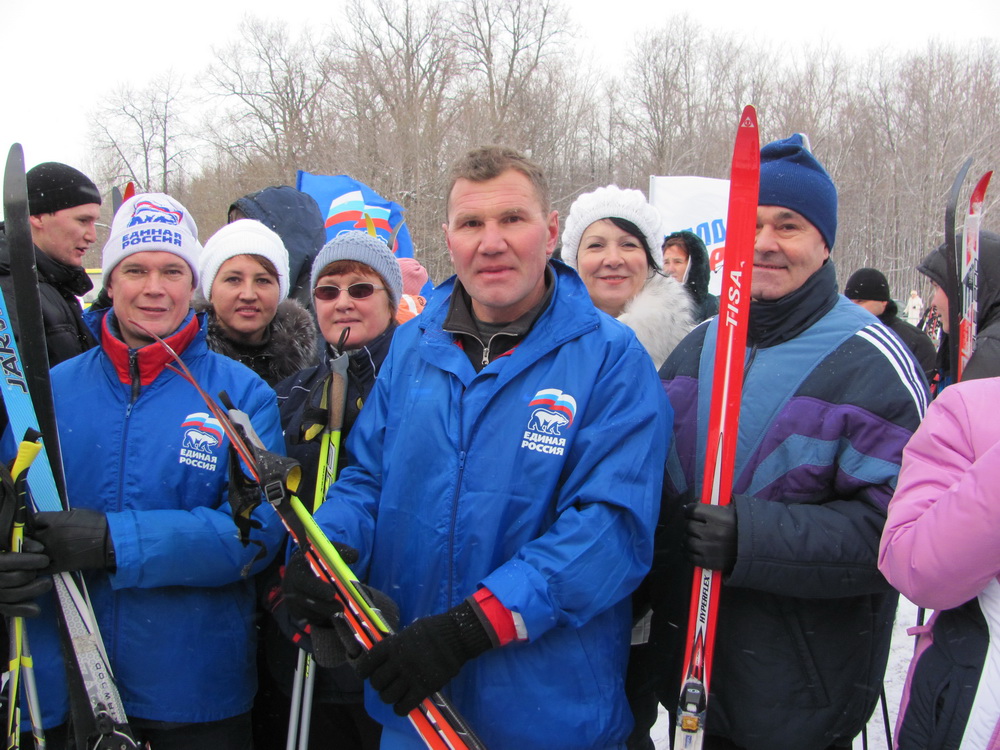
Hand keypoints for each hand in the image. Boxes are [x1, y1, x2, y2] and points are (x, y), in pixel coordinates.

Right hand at [0, 538, 53, 616]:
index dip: (27, 561)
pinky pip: (6, 609)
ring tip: (47, 584)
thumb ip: (14, 538)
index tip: (44, 560)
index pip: (5, 562)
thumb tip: (39, 549)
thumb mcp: (2, 536)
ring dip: (32, 591)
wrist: (3, 567)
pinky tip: (36, 610)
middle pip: (10, 579)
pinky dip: (21, 610)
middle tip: (42, 570)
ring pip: (10, 595)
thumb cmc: (2, 543)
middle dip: (30, 575)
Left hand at [29, 509, 114, 573]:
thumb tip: (51, 518)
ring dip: (34, 552)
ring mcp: (54, 552)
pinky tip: (43, 563)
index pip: (33, 519)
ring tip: (39, 551)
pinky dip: (40, 566)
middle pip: (29, 536)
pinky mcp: (60, 565)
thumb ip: (60, 516)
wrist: (111, 541)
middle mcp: (50, 536)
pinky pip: (41, 568)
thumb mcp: (78, 513)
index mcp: (55, 520)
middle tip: (37, 538)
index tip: (38, 524)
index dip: (35, 522)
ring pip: (32, 553)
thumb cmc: (98, 523)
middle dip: (32, 537)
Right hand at [281, 546, 399, 667]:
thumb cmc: (319, 560)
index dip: (317, 588)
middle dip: (325, 606)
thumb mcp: (328, 552)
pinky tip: (330, 612)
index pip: (303, 581)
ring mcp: (291, 601)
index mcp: (296, 568)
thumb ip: (341, 552)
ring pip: (308, 612)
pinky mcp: (295, 612)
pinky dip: (321, 617)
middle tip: (341, 607)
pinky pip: (309, 618)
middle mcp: (290, 586)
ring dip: (325, 613)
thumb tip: (354, 556)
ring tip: (340, 610)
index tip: (332, 594)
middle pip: (306, 600)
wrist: (304, 570)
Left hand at [355, 600, 492, 715]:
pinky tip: (403, 704)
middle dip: (379, 684)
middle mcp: (398, 661)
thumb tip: (383, 659)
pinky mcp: (424, 688)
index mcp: (393, 645)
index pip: (368, 662)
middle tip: (386, 683)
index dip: (364, 671)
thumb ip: (395, 646)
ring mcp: (410, 676)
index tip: (366, 674)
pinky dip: (400, 708)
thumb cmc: (432, 630)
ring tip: (395, 694)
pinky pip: (404, 706)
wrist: (456, 635)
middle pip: (377, 682)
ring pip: (387, 696)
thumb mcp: (408, 632)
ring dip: (389, 697)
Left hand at [683, 503, 737, 572]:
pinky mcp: (709, 562)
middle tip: (695, 525)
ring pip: (687, 541)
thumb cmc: (742, 526)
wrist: (758, 548)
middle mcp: (714, 533)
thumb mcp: (731, 510)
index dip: (690, 510)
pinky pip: (690, 557)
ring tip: (694, 537)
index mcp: (720, 517)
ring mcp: (710, 549)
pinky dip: (689, 552)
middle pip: (689, 526)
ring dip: (689, 538)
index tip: (691, 512)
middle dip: (690, 524)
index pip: (693, 510)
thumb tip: (693, 504)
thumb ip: (712, 505)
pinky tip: (693, 549)